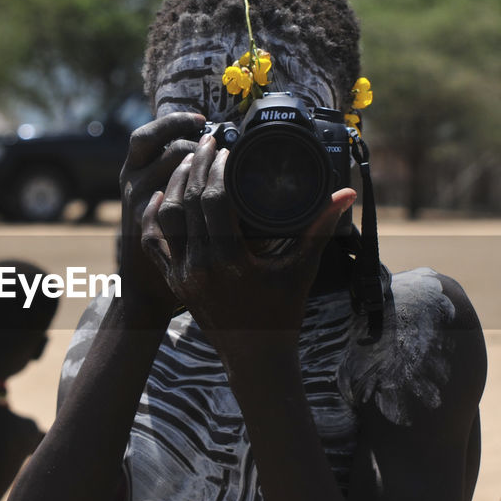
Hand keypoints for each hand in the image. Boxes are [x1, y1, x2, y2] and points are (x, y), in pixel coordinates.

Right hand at [118, 113, 203, 321]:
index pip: (148, 135)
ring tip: (225, 175)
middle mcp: (131, 185)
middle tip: (223, 151)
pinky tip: (221, 201)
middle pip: (170, 152)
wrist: (143, 285)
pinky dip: (202, 199)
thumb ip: (174, 172)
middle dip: (202, 149)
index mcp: (134, 171)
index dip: (174, 122)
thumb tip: (210, 141)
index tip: (202, 120)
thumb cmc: (162, 236)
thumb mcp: (156, 196)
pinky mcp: (150, 232)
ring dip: (206, 173)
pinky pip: (177, 208)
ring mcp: (139, 208)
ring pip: (177, 177)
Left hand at [141, 136, 355, 347]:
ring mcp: (182, 275)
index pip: (213, 201)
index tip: (224, 148)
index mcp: (230, 261)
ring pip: (165, 219)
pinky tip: (162, 197)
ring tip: (185, 162)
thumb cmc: (282, 313)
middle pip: (187, 202)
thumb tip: (346, 195)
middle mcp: (199, 266)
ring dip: (173, 186)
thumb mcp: (302, 269)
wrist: (255, 357)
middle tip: (204, 142)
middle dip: (194, 167)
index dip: (216, 169)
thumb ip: (320, 229)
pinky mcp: (173, 281)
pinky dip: (155, 218)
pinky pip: (154, 243)